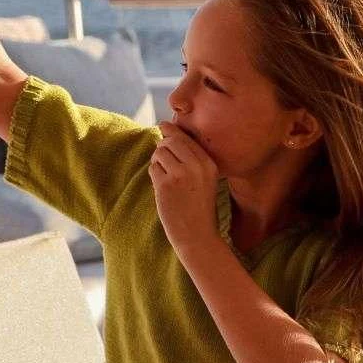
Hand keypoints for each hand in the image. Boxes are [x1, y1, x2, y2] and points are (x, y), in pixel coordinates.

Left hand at [148, 118, 220, 253]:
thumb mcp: (205, 180)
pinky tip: (162, 188)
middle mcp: (197, 165)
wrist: (198, 236)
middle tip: (163, 161)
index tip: (164, 126)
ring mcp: (181, 174)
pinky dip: (154, 175)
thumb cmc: (199, 208)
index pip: (186, 138)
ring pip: (159, 153)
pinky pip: (153, 168)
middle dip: (163, 147)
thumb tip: (166, 131)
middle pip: (171, 141)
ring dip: (157, 162)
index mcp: (209, 163)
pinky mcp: (166, 185)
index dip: (172, 132)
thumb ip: (191, 158)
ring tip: (165, 178)